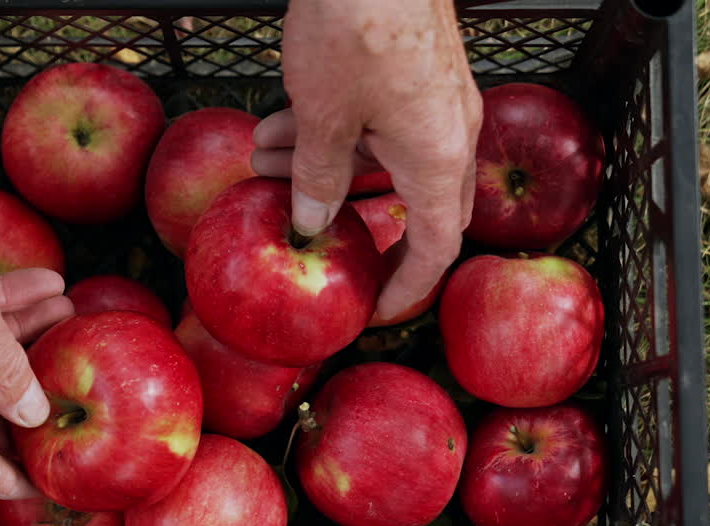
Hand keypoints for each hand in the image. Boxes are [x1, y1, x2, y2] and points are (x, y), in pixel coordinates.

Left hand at [253, 0, 481, 318]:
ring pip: (376, 155)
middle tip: (313, 244)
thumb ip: (319, 177)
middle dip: (351, 223)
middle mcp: (447, 132)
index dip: (405, 289)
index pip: (436, 249)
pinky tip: (273, 129)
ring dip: (319, 167)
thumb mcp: (325, 115)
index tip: (372, 312)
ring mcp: (432, 99)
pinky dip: (326, 131)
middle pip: (408, 204)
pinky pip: (372, 120)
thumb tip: (311, 224)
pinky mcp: (409, 71)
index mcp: (439, 157)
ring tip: (263, 169)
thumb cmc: (359, 25)